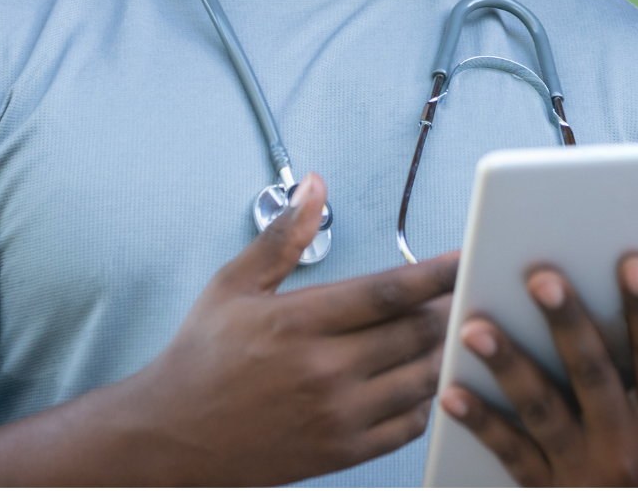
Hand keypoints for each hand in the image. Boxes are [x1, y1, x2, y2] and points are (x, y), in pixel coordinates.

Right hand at [120, 174, 457, 484]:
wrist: (171, 439)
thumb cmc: (201, 359)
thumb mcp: (233, 286)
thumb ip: (282, 236)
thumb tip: (314, 186)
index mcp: (298, 322)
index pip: (388, 292)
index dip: (435, 272)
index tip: (463, 257)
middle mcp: (324, 370)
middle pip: (416, 333)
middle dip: (449, 308)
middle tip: (466, 290)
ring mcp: (336, 416)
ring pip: (421, 378)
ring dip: (446, 351)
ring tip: (455, 330)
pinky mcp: (342, 452)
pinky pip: (409, 425)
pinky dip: (428, 400)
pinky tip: (425, 378)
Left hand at [437, 254, 637, 486]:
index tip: (634, 263)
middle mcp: (628, 453)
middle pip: (592, 376)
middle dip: (566, 323)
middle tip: (540, 276)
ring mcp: (583, 474)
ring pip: (542, 411)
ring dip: (509, 366)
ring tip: (476, 324)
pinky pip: (510, 454)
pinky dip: (480, 422)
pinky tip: (450, 389)